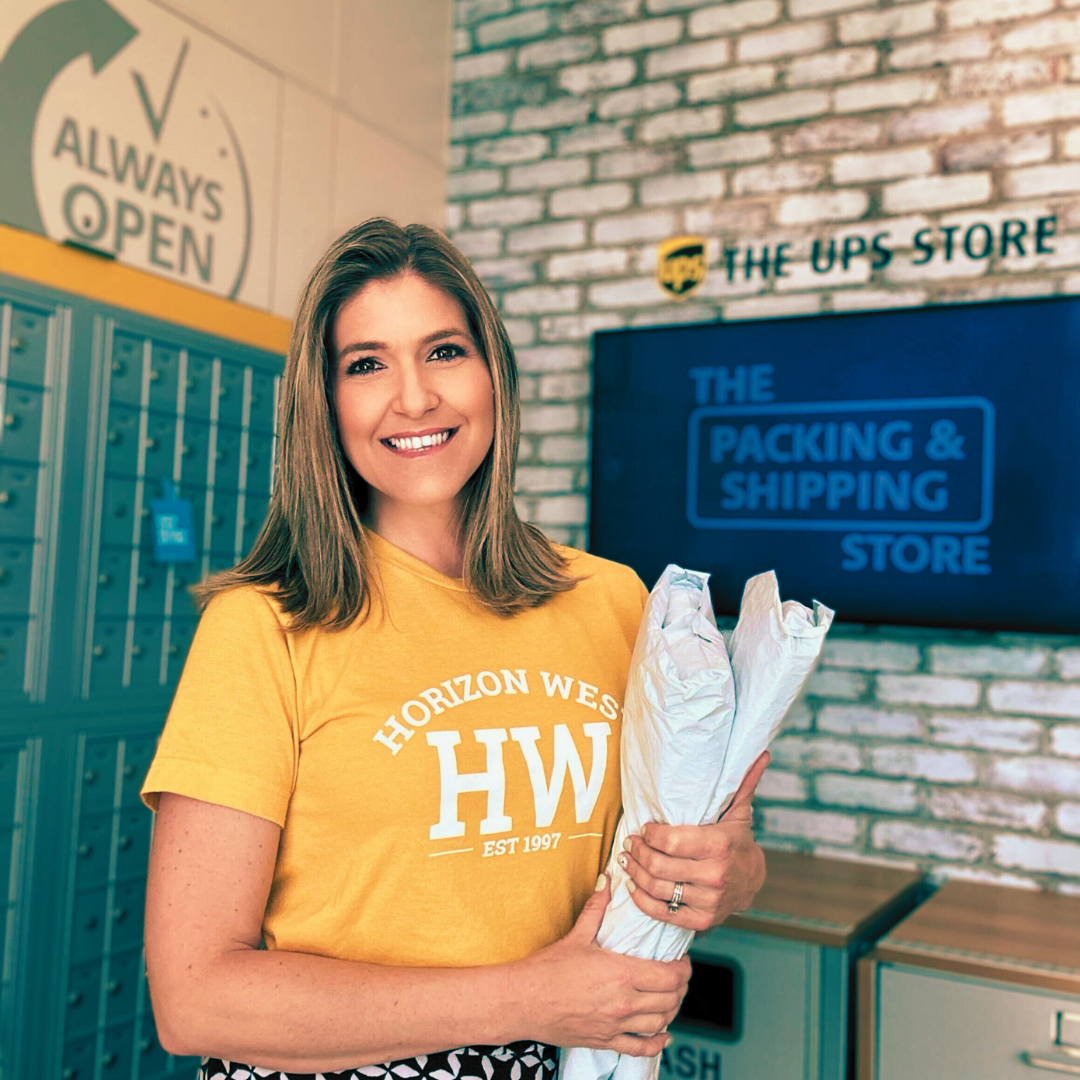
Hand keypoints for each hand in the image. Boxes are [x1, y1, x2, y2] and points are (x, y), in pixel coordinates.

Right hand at [517, 874, 690, 1055]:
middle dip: (680, 987)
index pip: (669, 976)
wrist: (523, 1001)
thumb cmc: (547, 969)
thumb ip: (597, 908)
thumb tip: (607, 881)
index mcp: (621, 973)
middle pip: (670, 999)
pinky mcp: (605, 1041)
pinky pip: (641, 1048)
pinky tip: (662, 1034)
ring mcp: (616, 1025)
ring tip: (670, 997)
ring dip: (671, 1010)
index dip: (683, 969)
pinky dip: (657, 1043)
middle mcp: (624, 1002)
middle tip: (678, 976)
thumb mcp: (576, 935)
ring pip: (660, 1023)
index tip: (682, 960)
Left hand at [617, 752, 769, 932]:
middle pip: (659, 865)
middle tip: (629, 842)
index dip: (650, 834)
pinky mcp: (699, 920)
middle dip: (638, 852)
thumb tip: (761, 752)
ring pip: (656, 888)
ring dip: (634, 873)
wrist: (752, 882)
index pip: (671, 841)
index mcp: (719, 846)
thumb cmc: (737, 841)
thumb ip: (743, 783)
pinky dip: (641, 899)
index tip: (644, 828)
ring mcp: (707, 901)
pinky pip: (661, 912)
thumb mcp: (738, 812)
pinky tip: (633, 886)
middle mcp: (714, 876)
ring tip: (626, 860)